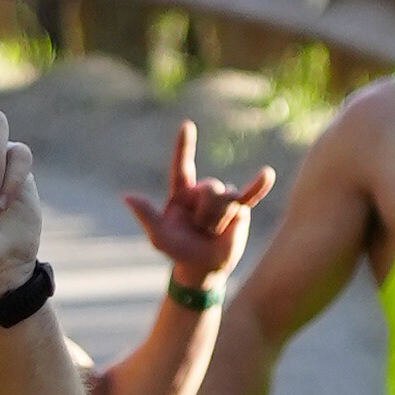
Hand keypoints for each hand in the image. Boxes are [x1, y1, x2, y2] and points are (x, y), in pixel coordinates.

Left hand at [122, 118, 279, 294]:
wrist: (203, 268)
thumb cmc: (178, 250)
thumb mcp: (159, 236)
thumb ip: (146, 215)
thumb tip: (127, 197)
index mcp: (182, 191)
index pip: (182, 165)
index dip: (184, 146)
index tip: (187, 126)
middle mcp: (202, 190)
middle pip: (210, 189)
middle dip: (206, 214)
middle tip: (200, 230)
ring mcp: (222, 198)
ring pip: (226, 198)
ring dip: (219, 220)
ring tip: (212, 233)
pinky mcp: (239, 209)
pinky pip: (250, 194)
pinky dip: (259, 185)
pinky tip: (268, 174)